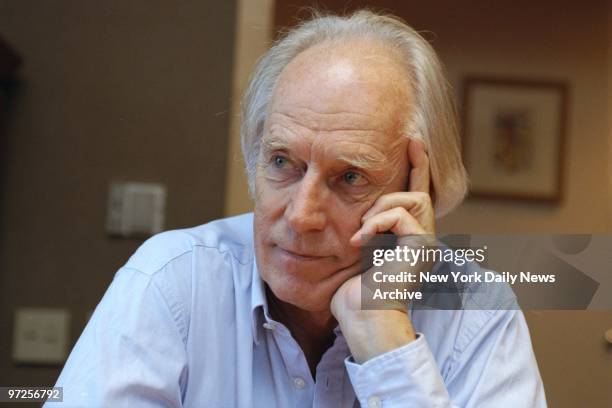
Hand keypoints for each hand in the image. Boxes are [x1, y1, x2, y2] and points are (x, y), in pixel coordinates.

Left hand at [330, 138, 434, 362]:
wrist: (361, 316)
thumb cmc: (352, 291)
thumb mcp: (356, 249)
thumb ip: (365, 226)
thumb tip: (356, 208)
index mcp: (408, 238)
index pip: (417, 194)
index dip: (418, 166)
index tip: (413, 140)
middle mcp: (422, 239)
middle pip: (419, 193)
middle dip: (390, 194)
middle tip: (365, 222)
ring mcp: (425, 243)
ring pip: (413, 199)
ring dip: (380, 211)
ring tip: (363, 236)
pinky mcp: (421, 247)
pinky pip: (401, 215)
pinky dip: (377, 224)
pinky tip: (361, 242)